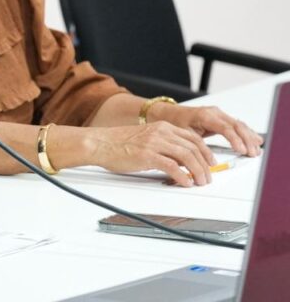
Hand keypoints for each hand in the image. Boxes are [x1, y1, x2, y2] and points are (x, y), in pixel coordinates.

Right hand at [87, 123, 216, 186]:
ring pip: (187, 157)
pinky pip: (172, 166)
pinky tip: (185, 183)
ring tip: (200, 182)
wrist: (99, 143)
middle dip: (205, 165)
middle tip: (207, 177)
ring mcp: (154, 143)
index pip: (193, 138)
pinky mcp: (147, 155)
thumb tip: (179, 161)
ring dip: (198, 172)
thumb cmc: (117, 143)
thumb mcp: (145, 138)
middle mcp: (161, 132)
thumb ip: (163, 144)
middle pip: (194, 148)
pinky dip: (183, 176)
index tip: (210, 163)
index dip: (206, 152)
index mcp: (162, 127)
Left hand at [151, 104, 263, 156]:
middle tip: (253, 153)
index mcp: (205, 116)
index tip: (241, 150)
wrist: (169, 113)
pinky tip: (255, 140)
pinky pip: (236, 125)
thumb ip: (196, 145)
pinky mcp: (221, 118)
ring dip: (249, 137)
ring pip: (238, 125)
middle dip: (246, 140)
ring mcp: (218, 114)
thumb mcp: (183, 134)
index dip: (235, 139)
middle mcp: (214, 113)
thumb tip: (206, 161)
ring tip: (256, 150)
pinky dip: (246, 133)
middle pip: (236, 125)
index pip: (225, 128)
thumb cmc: (175, 123)